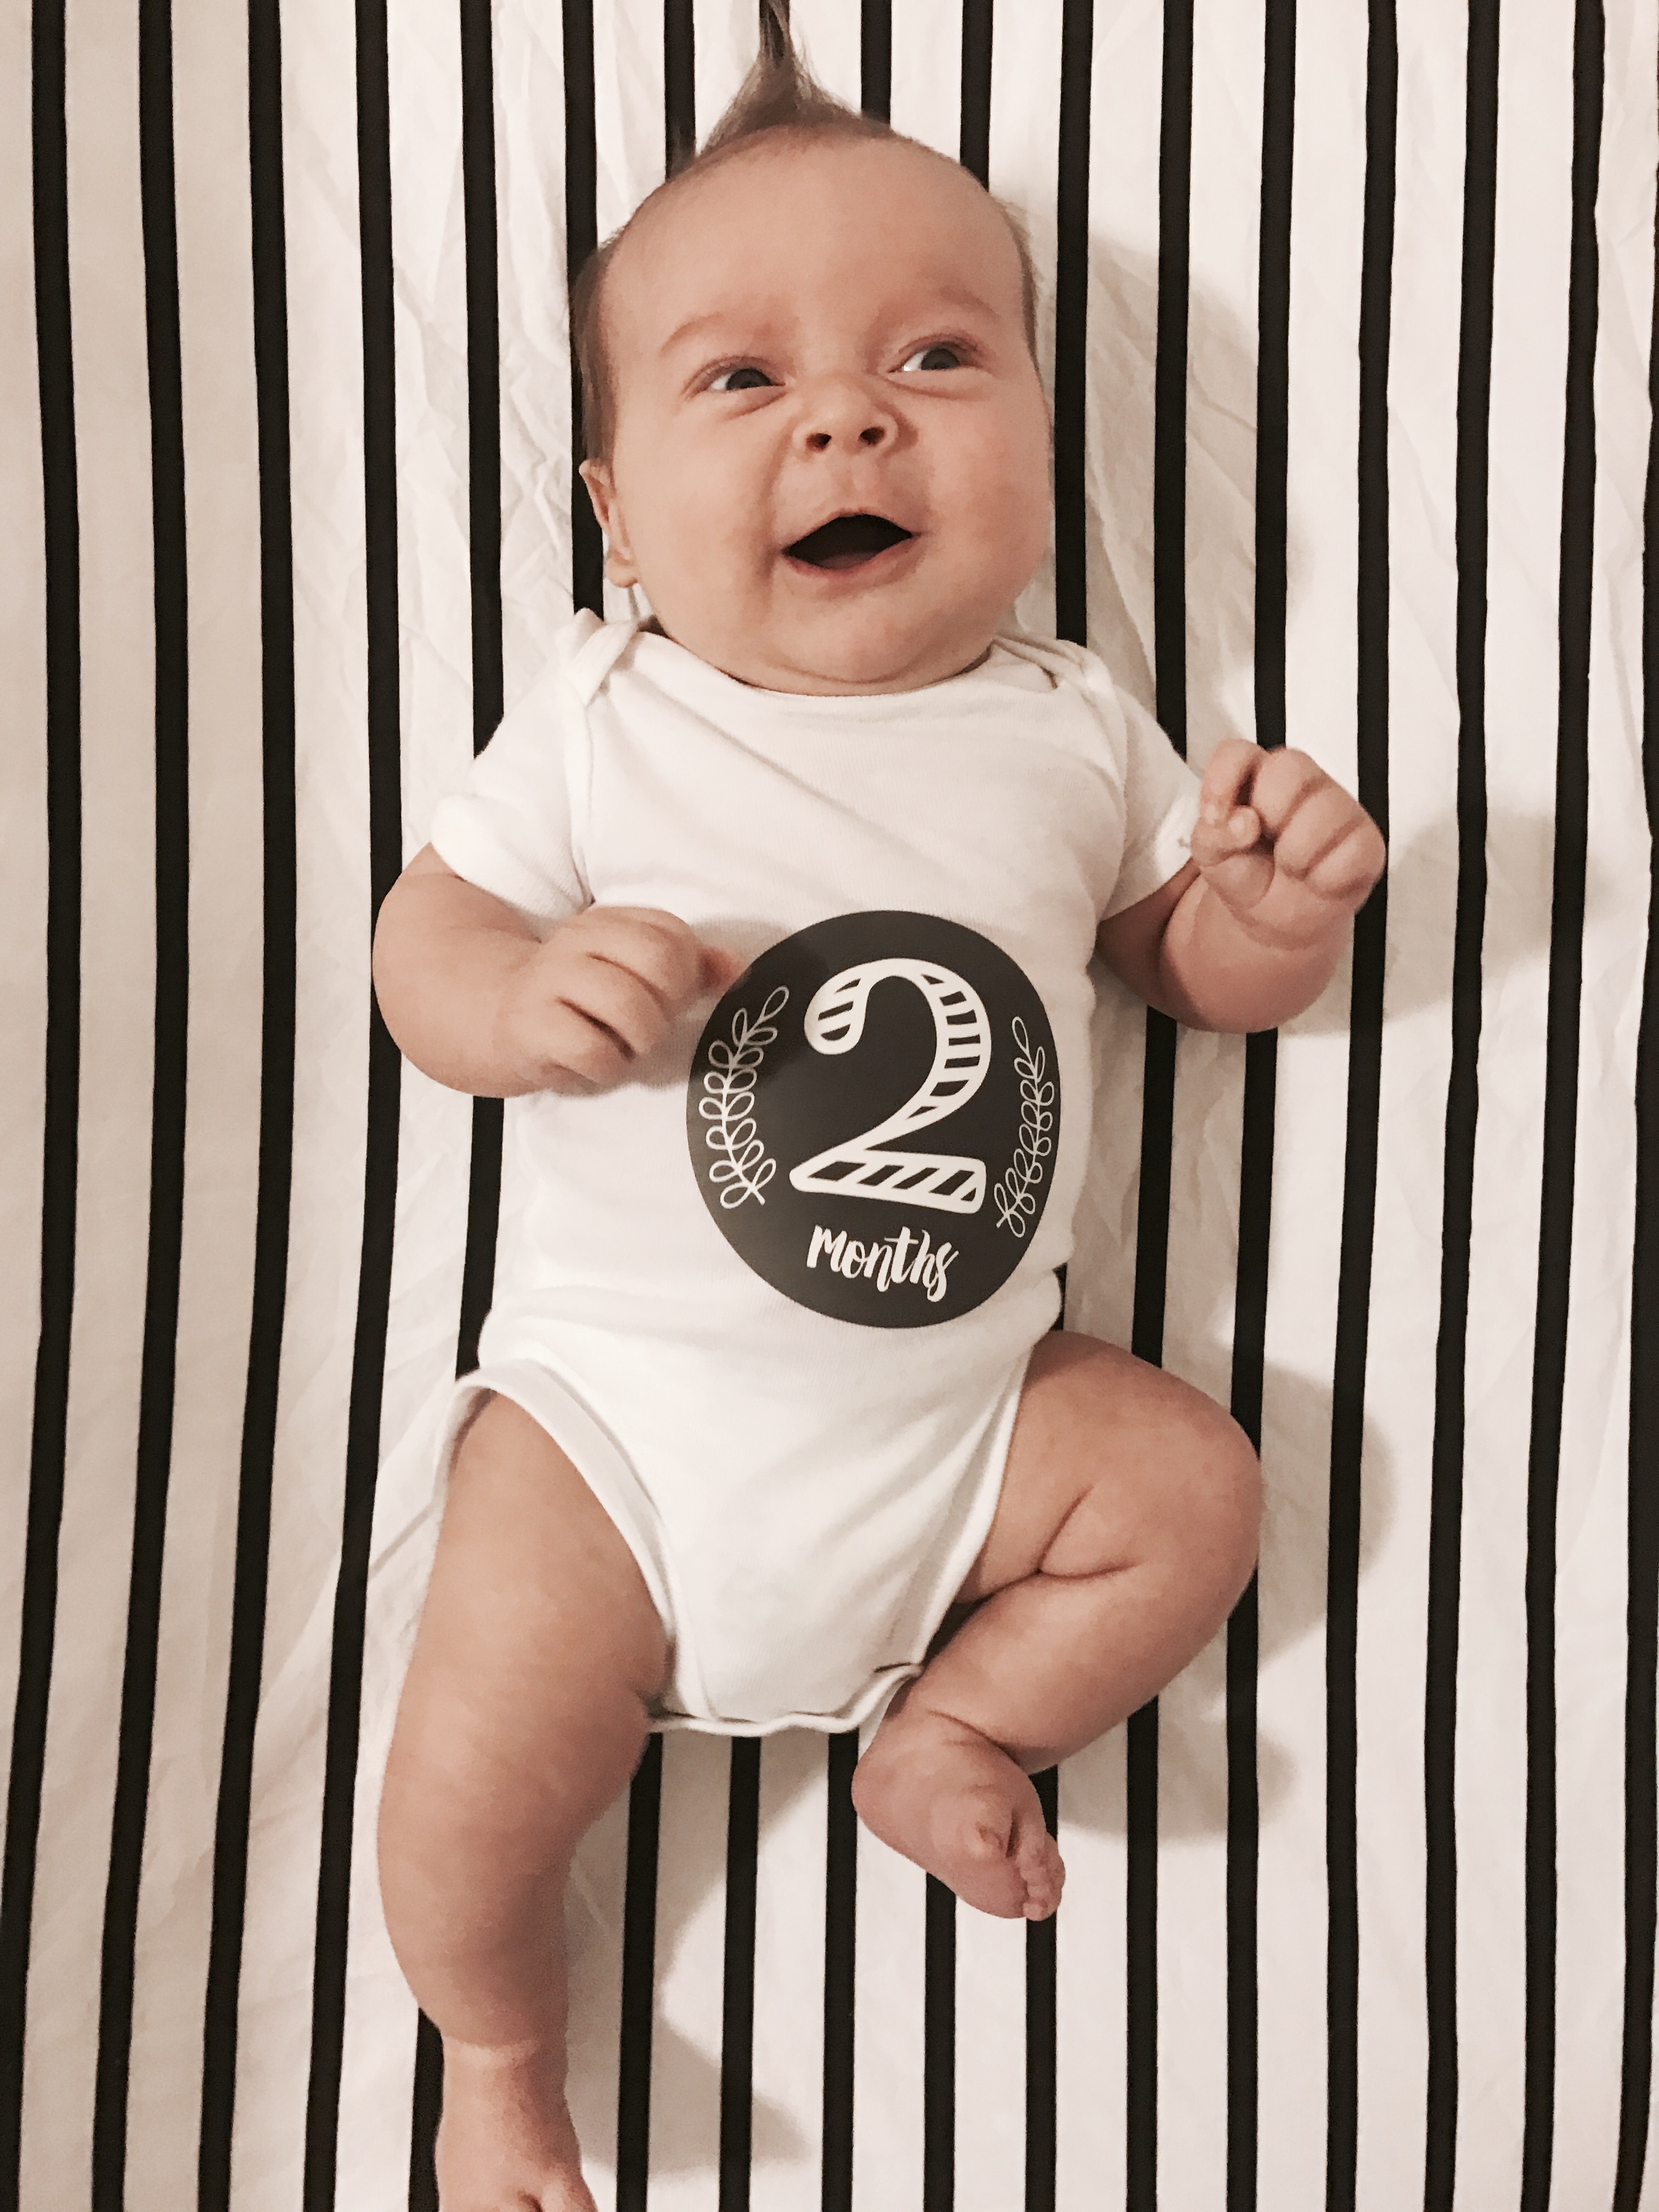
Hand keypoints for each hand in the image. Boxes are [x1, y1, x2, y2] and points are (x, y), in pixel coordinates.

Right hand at [496, 906, 746, 1094]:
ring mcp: (550, 979)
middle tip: (647, 1028)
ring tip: (622, 1047)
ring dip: (640, 1041)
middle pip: (660, 962)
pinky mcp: (530, 1025)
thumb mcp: (636, 976)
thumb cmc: (586, 1003)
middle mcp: (578, 940)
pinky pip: (592, 1049)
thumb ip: (692, 969)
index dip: (684, 978)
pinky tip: (595, 1064)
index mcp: (609, 922)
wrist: (502, 1021)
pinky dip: (606, 1068)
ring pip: (629, 1006)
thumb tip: (738, 969)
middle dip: (667, 1008)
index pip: (674, 937)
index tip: (662, 1000)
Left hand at [1189, 737, 1384, 949]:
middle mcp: (1303, 782)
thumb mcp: (1211, 858)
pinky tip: (1316, 878)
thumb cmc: (1246, 875)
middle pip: (1288, 768)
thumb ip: (1213, 834)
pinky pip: (1351, 852)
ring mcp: (1339, 807)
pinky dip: (1325, 877)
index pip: (1239, 752)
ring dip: (1295, 853)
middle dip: (1268, 816)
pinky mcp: (1367, 842)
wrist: (1271, 921)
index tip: (1214, 816)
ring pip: (1324, 809)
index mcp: (1258, 776)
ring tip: (1291, 866)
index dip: (1222, 780)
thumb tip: (1243, 820)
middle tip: (1266, 844)